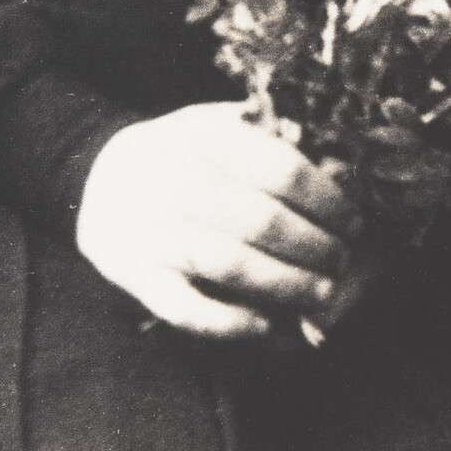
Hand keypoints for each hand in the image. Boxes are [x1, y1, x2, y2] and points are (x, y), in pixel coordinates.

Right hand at [76, 102, 365, 340]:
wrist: (97, 180)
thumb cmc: (181, 155)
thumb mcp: (217, 125)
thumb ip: (270, 137)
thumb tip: (341, 165)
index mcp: (202, 136)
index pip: (281, 169)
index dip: (327, 201)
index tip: (352, 221)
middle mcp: (173, 180)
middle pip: (262, 220)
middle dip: (316, 247)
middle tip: (342, 261)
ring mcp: (151, 230)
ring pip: (231, 264)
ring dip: (287, 285)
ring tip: (321, 295)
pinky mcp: (134, 276)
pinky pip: (187, 309)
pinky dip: (231, 323)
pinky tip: (267, 325)